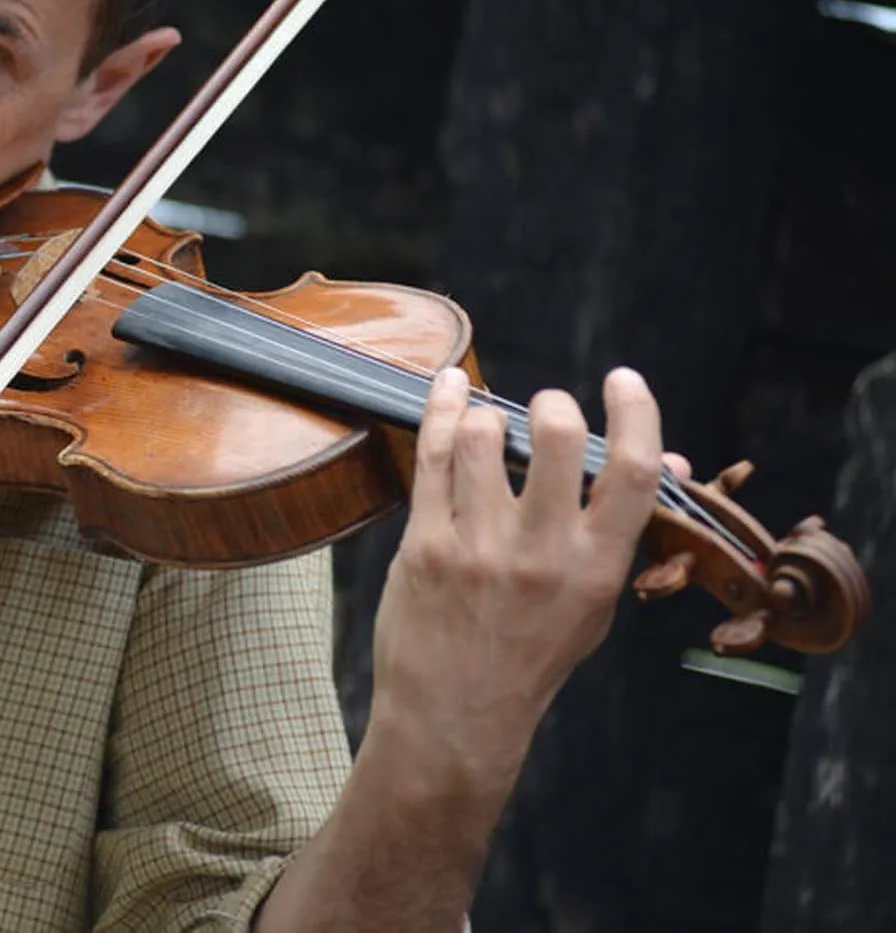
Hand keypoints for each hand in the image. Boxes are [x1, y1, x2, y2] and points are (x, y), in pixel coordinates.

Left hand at [367, 366, 676, 789]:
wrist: (457, 714)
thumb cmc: (533, 655)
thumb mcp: (596, 602)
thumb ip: (623, 530)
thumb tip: (671, 461)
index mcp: (597, 567)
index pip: (633, 472)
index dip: (636, 413)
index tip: (623, 381)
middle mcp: (542, 553)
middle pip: (558, 438)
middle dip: (553, 405)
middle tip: (546, 409)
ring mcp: (478, 546)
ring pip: (483, 438)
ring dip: (487, 418)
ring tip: (489, 429)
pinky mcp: (423, 544)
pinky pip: (431, 457)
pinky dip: (439, 410)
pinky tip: (448, 388)